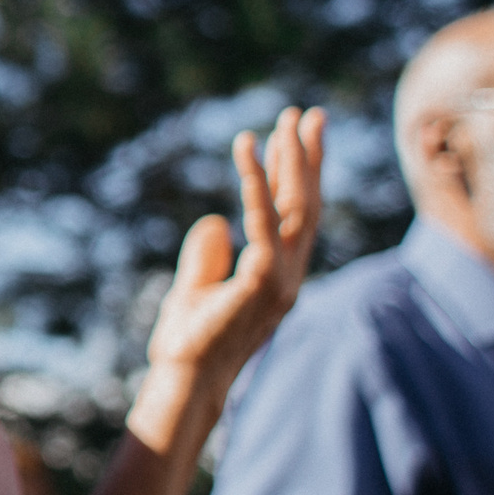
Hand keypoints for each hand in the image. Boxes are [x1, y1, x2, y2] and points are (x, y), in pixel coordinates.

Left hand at [139, 106, 326, 408]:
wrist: (185, 380)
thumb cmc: (188, 343)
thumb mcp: (195, 289)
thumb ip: (206, 257)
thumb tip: (214, 221)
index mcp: (278, 277)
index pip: (296, 218)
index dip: (298, 176)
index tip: (295, 137)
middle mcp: (289, 275)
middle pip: (307, 205)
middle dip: (308, 157)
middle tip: (308, 114)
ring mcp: (282, 280)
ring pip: (296, 207)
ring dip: (292, 159)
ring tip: (288, 119)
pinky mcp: (262, 281)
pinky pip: (261, 220)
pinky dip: (256, 180)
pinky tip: (248, 147)